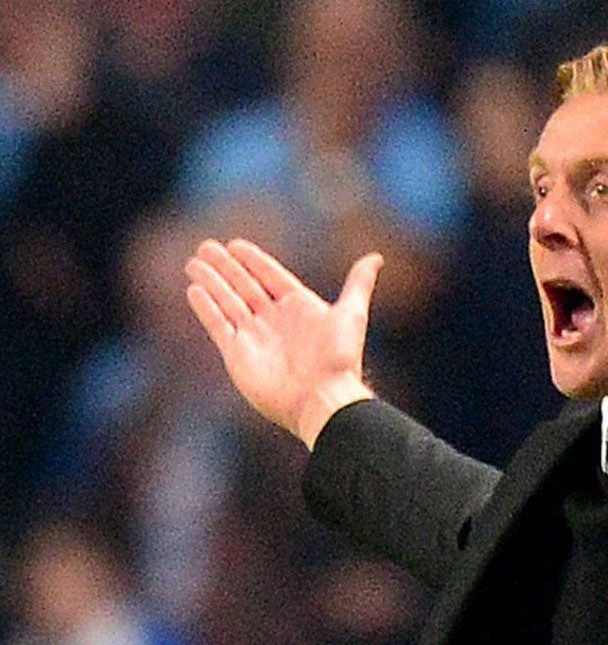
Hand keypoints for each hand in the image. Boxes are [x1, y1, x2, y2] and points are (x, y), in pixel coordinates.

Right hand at [184, 238, 381, 448]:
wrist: (322, 400)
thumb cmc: (339, 359)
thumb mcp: (351, 315)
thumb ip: (359, 284)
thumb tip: (376, 257)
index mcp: (299, 308)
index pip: (271, 277)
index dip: (254, 261)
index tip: (235, 244)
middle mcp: (275, 320)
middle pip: (244, 286)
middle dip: (225, 267)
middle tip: (206, 246)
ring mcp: (255, 337)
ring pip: (227, 302)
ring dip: (211, 282)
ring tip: (194, 263)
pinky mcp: (237, 354)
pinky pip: (218, 325)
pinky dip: (206, 308)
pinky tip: (194, 290)